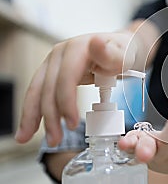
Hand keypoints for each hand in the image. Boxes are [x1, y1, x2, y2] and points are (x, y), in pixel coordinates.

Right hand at [15, 33, 135, 146]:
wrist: (122, 49)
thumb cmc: (124, 53)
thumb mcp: (123, 56)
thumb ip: (111, 55)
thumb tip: (96, 44)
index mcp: (77, 47)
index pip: (66, 78)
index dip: (66, 102)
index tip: (73, 123)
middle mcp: (60, 53)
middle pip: (49, 87)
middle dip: (50, 116)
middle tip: (56, 139)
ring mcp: (54, 62)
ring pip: (37, 91)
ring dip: (32, 117)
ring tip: (30, 139)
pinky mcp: (52, 72)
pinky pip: (39, 93)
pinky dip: (33, 112)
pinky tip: (28, 129)